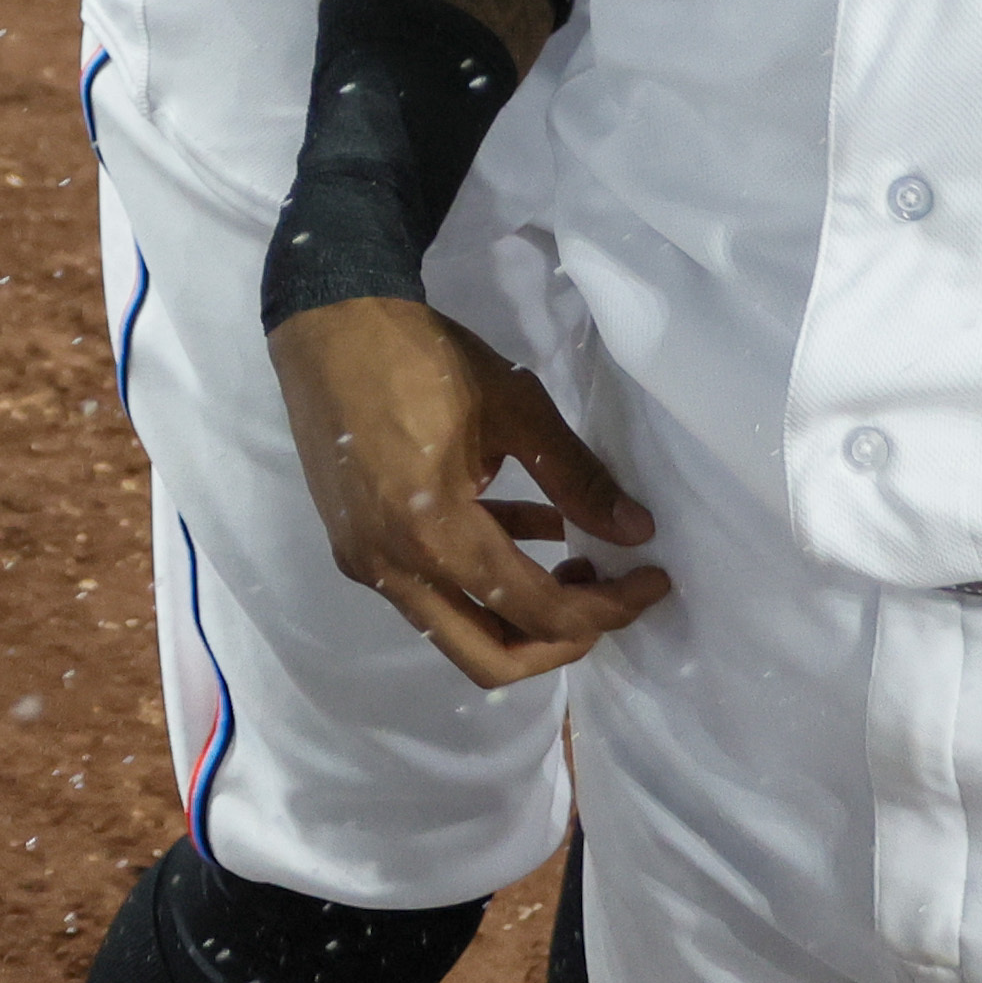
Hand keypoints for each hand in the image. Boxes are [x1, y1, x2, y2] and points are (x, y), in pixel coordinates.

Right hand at [264, 290, 668, 687]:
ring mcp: (368, 562)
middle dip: (560, 642)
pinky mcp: (359, 543)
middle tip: (608, 600)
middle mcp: (393, 570)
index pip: (536, 610)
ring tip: (578, 561)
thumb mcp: (515, 408)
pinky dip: (483, 578)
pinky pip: (431, 589)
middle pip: (488, 659)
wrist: (329, 323)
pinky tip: (532, 530)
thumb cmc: (423, 358)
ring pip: (458, 629)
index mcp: (433, 536)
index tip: (652, 579)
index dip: (607, 608)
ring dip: (522, 613)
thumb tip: (636, 532)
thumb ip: (578, 478)